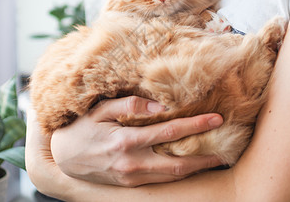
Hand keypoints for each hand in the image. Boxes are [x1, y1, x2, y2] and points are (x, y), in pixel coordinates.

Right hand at [50, 96, 223, 186]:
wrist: (63, 157)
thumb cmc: (81, 128)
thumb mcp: (100, 110)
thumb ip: (131, 105)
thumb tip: (161, 105)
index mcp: (126, 142)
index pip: (169, 133)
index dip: (195, 126)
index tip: (216, 119)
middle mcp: (132, 164)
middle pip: (177, 163)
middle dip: (205, 157)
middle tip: (226, 149)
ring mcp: (132, 177)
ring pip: (172, 176)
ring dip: (195, 168)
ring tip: (214, 158)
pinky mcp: (130, 183)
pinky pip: (161, 180)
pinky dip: (179, 173)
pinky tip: (189, 165)